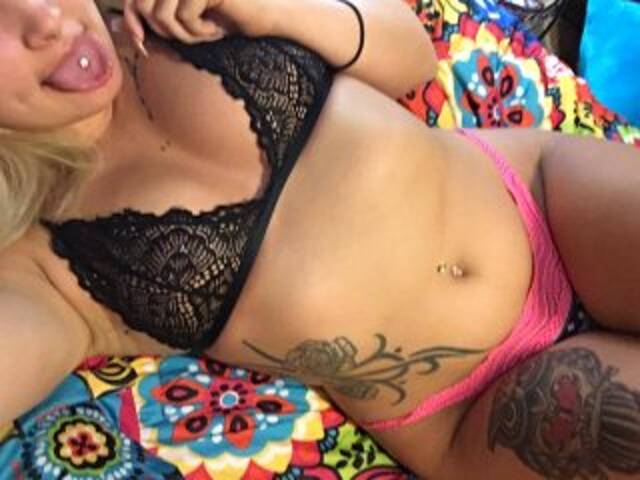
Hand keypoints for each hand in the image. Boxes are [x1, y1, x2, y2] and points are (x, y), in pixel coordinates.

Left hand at [123, 0, 274, 52]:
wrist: (264, 20)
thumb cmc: (226, 22)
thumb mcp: (185, 24)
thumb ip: (154, 20)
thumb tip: (118, 27)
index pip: (135, 0)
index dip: (132, 21)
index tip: (141, 45)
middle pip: (144, 6)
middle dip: (164, 32)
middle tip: (191, 37)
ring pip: (163, 15)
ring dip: (184, 35)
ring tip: (206, 34)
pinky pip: (184, 17)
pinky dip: (199, 32)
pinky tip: (217, 29)